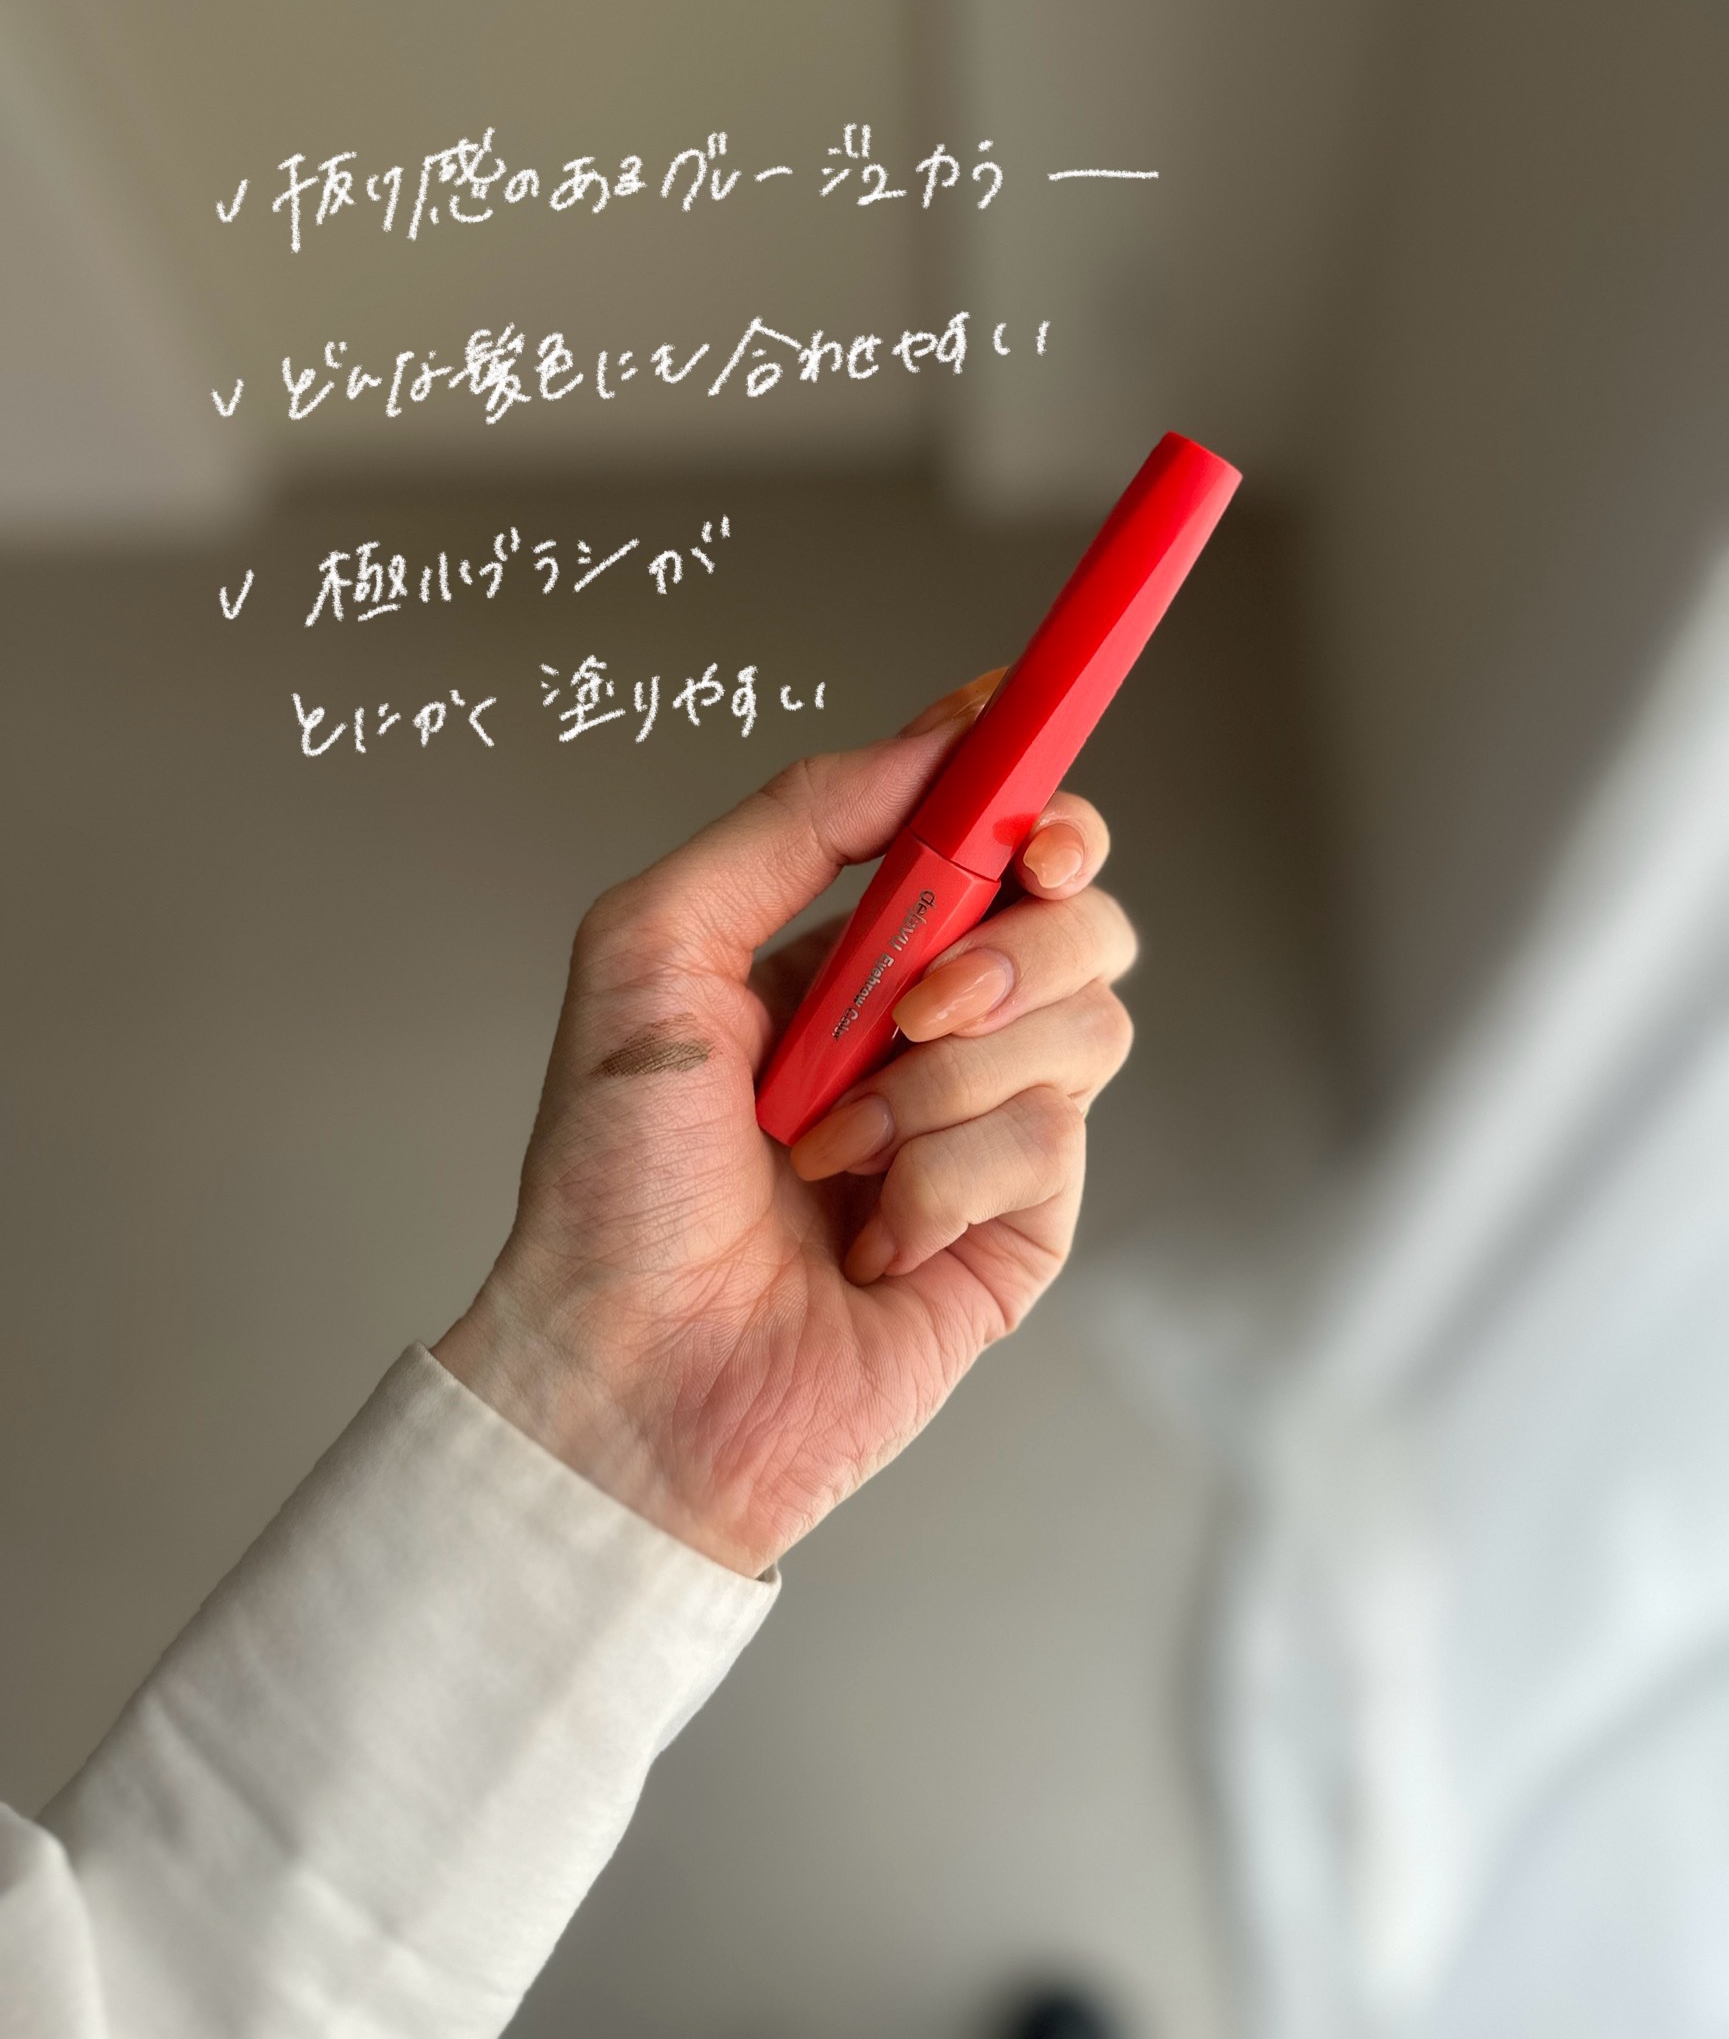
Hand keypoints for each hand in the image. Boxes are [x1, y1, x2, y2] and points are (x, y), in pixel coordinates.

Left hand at [433, 673, 1136, 1575]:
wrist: (629, 1377)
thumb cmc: (613, 1184)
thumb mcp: (653, 947)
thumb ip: (792, 821)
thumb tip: (935, 740)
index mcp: (851, 958)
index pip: (993, 845)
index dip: (1035, 811)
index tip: (1033, 815)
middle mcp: (931, 1034)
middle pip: (1079, 920)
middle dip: (1019, 943)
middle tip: (920, 1001)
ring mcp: (983, 1130)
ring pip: (1085, 1024)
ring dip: (944, 1082)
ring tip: (834, 1149)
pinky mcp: (1017, 1229)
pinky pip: (1050, 1143)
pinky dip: (945, 1179)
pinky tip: (869, 1234)